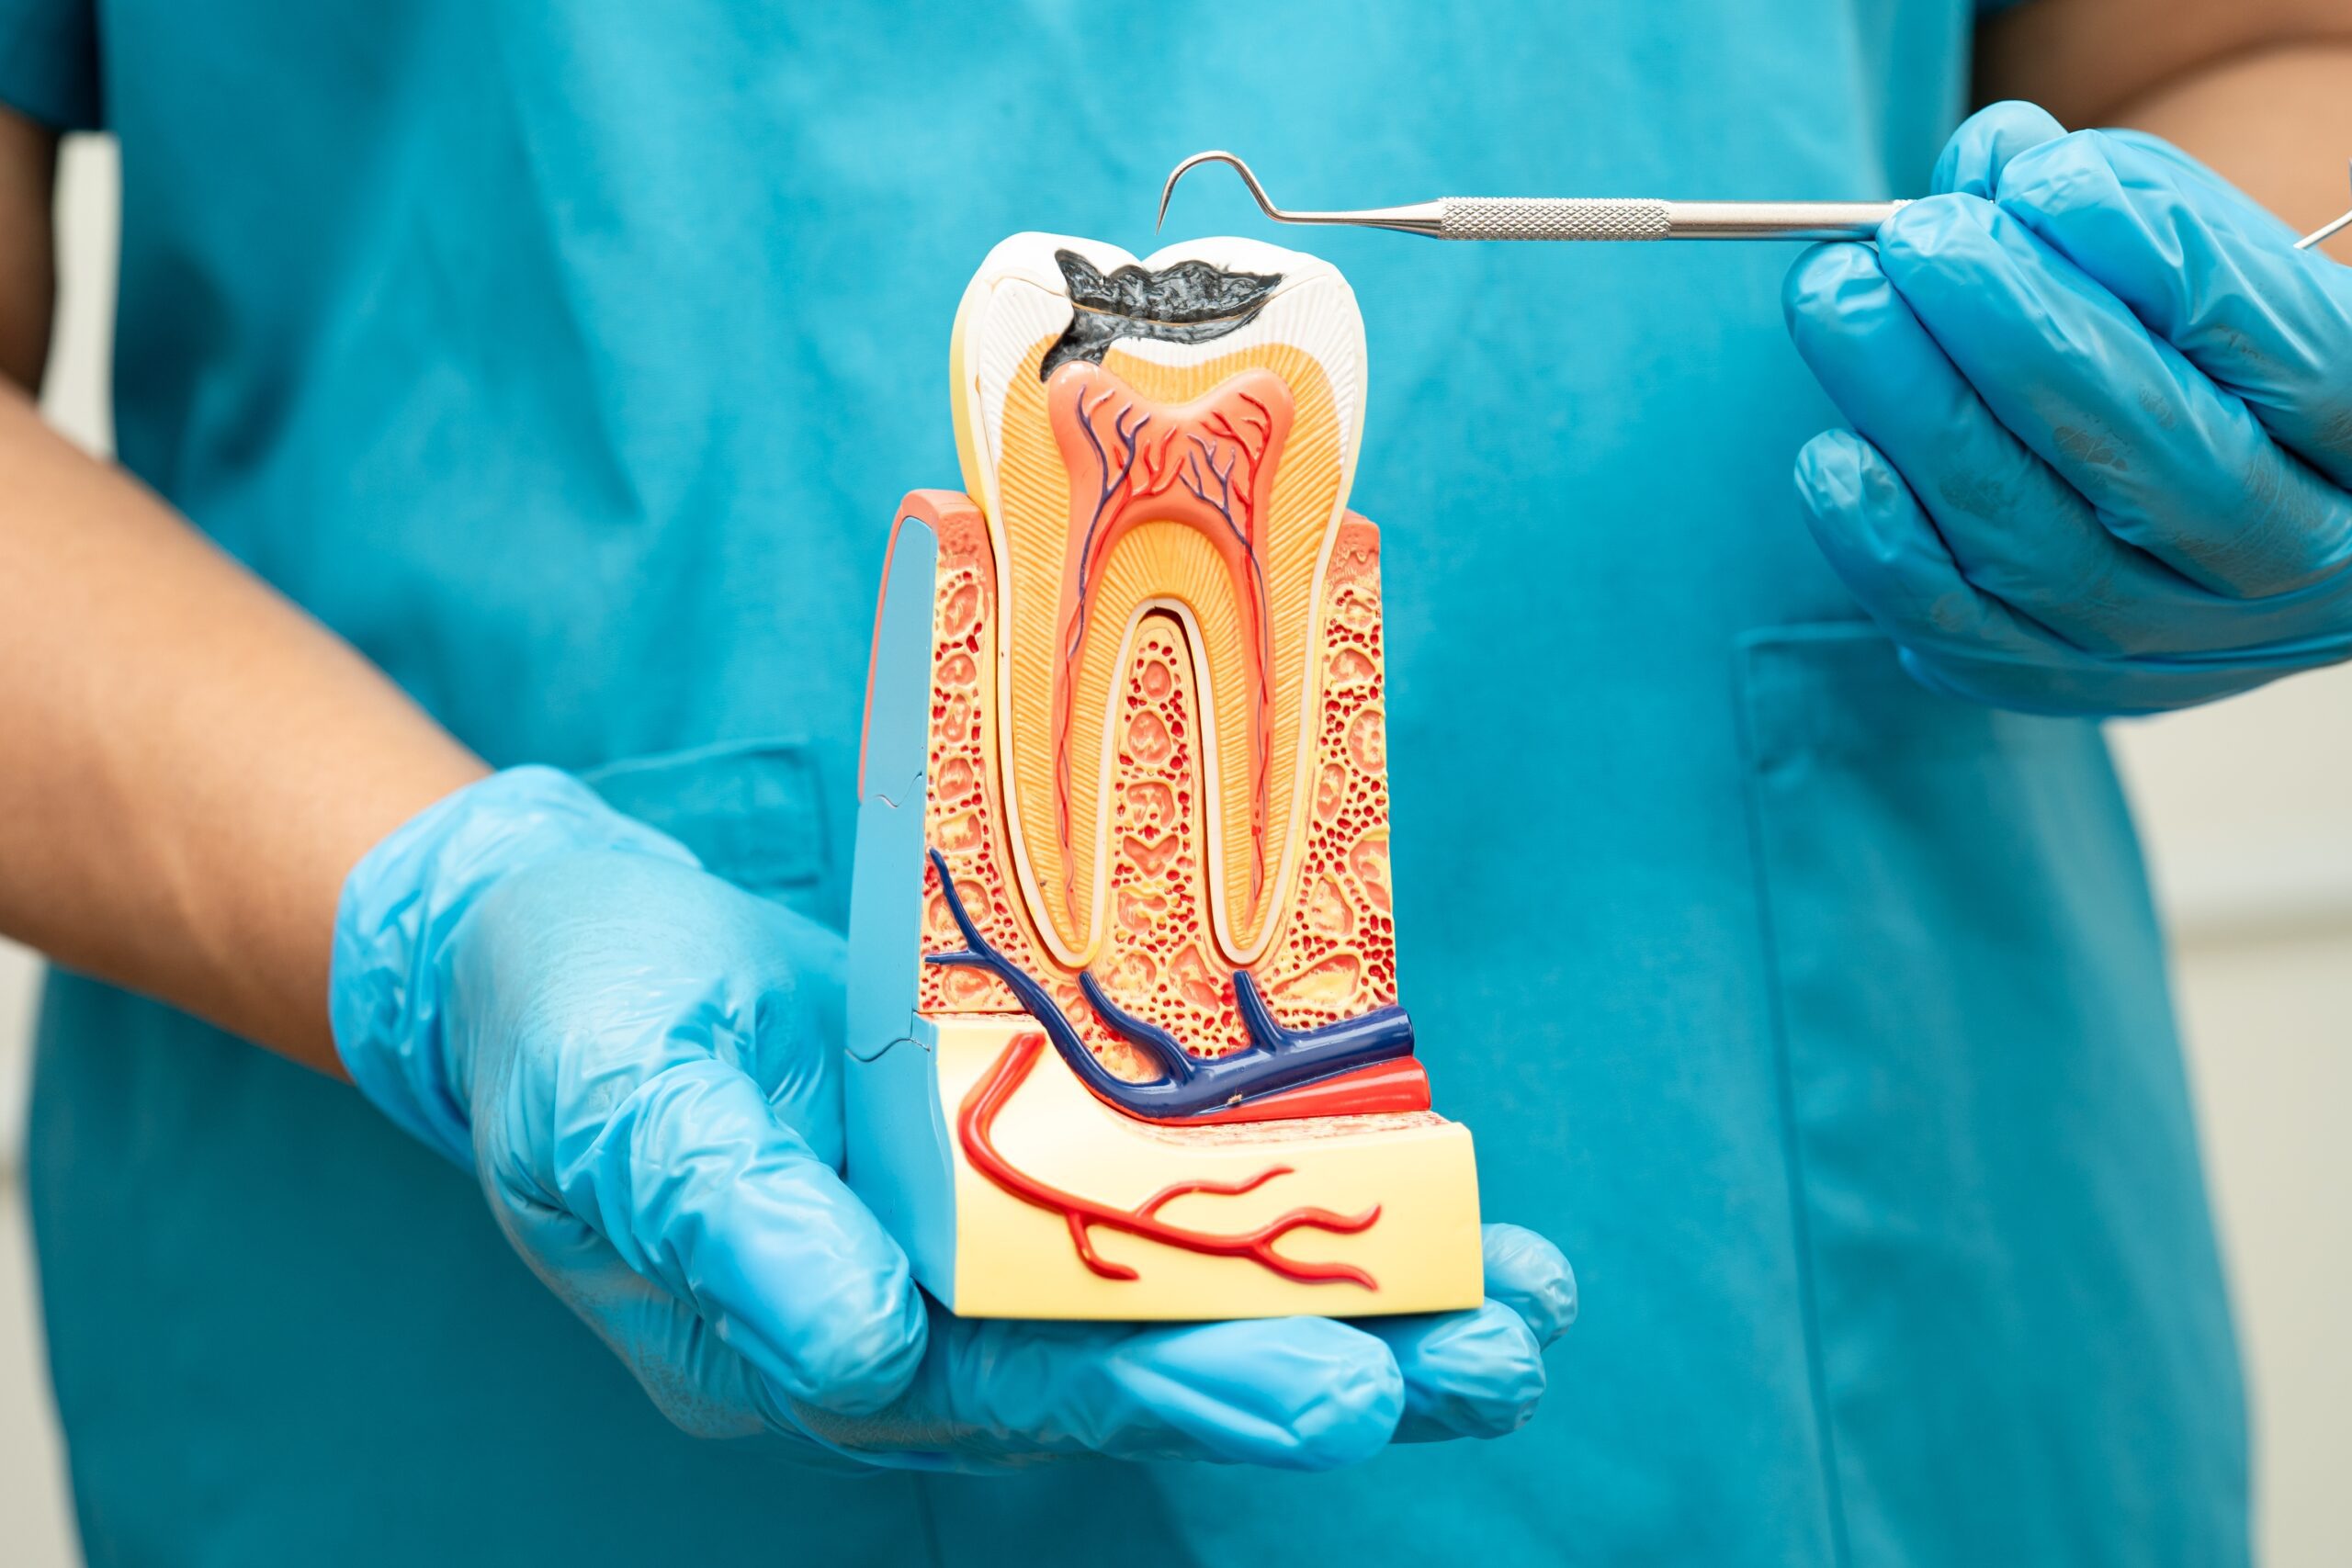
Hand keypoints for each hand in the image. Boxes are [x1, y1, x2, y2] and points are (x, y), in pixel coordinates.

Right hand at [330, 767, 1574, 1470]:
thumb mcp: (619, 1111)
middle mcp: (931, 1319)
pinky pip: (1171, 1199)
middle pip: (1145, 1362)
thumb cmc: (572, 1029)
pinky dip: (1304, 1209)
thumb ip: (728, 1222)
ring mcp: (980, 1241)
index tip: (1345, 1387)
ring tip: (1526, 1323)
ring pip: (1183, 1297)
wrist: (560, 950)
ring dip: (1363, 1311)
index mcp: (828, 1337)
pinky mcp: (1020, 1154)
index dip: (1188, 1386)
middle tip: (1497, 1367)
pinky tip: (1440, 1220)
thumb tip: (851, 1342)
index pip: (1028, 1385)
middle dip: (1326, 1366)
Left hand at [1782, 101, 2351, 714]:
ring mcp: (2183, 637)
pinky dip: (1885, 545)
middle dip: (2001, 326)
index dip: (2137, 246)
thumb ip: (2114, 212)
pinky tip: (1830, 457)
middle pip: (2139, 440)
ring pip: (2036, 537)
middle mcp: (2291, 549)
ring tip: (1837, 304)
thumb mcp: (2208, 275)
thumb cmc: (2210, 361)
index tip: (2030, 179)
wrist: (2235, 507)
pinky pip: (1965, 631)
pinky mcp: (2077, 682)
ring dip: (1914, 413)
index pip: (2258, 330)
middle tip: (1905, 243)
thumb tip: (1992, 164)